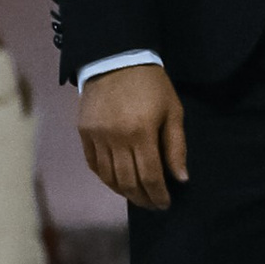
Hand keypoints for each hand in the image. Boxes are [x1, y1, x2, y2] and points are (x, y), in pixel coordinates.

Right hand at [78, 62, 189, 211]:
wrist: (116, 58)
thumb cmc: (151, 84)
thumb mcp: (173, 111)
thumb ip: (176, 147)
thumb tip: (180, 179)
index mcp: (142, 132)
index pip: (150, 176)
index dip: (159, 195)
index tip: (165, 203)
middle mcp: (116, 138)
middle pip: (128, 182)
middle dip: (143, 198)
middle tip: (153, 205)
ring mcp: (97, 136)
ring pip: (109, 177)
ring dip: (124, 192)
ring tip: (137, 196)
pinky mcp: (84, 132)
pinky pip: (94, 164)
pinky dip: (106, 178)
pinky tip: (118, 182)